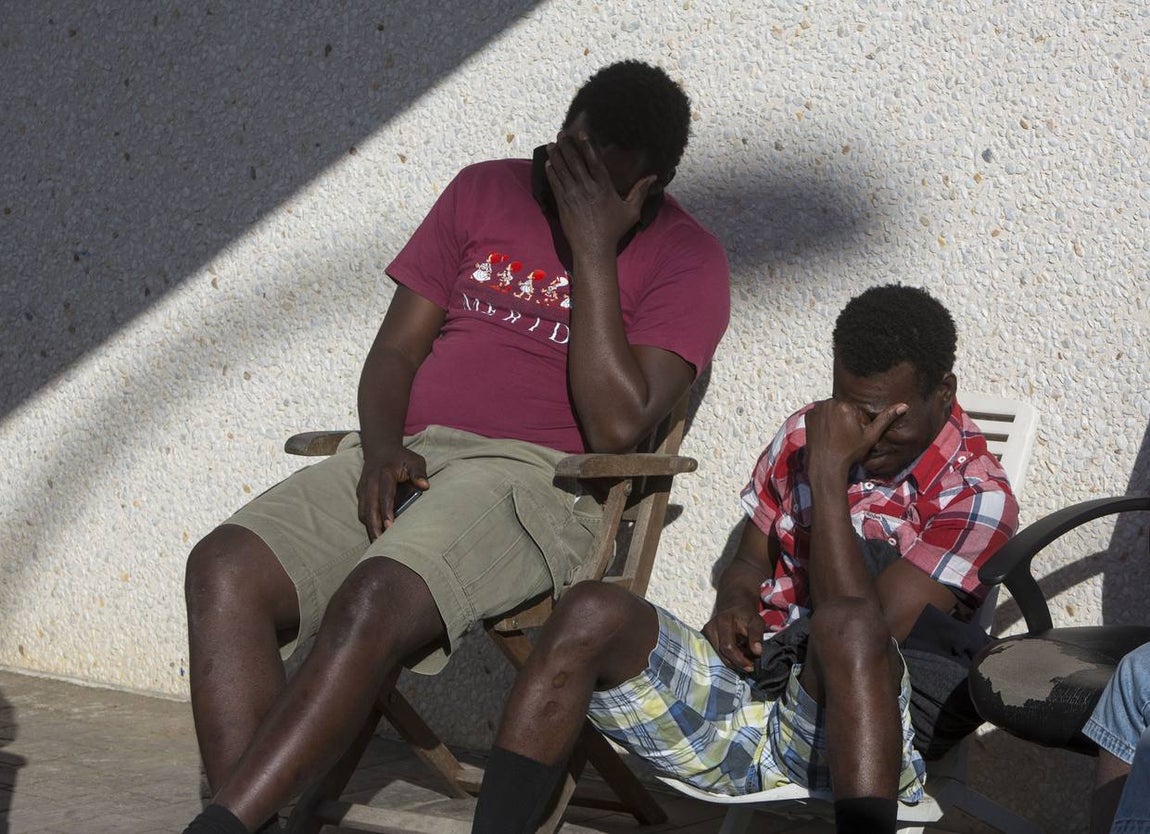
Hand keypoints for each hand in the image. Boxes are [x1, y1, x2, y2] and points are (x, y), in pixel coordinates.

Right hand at [356, 446, 428, 539]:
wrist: (380, 449)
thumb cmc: (401, 457)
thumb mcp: (414, 460)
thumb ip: (419, 472)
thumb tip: (424, 486)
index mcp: (385, 473)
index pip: (384, 494)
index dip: (386, 510)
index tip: (390, 526)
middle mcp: (371, 481)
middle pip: (370, 507)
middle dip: (374, 525)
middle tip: (380, 543)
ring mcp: (363, 488)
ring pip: (363, 511)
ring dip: (369, 527)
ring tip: (377, 544)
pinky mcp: (360, 493)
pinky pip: (362, 511)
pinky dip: (367, 523)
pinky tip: (375, 534)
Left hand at [545, 130, 656, 256]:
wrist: (593, 248)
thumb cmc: (613, 230)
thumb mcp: (631, 211)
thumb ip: (640, 191)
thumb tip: (654, 176)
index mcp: (603, 187)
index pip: (593, 161)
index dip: (587, 145)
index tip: (581, 134)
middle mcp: (587, 188)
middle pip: (574, 161)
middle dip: (567, 146)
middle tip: (561, 134)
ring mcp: (572, 195)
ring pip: (562, 170)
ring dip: (556, 155)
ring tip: (552, 144)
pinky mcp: (563, 204)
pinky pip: (555, 183)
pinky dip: (551, 172)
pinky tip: (548, 163)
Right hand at [702, 602, 763, 672]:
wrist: (734, 610)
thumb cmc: (746, 616)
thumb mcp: (757, 622)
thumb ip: (757, 636)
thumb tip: (757, 652)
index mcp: (723, 621)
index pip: (728, 646)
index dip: (739, 659)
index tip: (751, 666)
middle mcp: (710, 627)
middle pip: (721, 653)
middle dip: (736, 663)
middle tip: (749, 666)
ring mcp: (705, 634)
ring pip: (718, 656)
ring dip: (732, 661)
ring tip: (744, 659)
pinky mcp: (704, 639)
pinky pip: (715, 654)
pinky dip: (726, 658)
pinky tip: (735, 656)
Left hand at [804, 398, 906, 481]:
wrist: (826, 465)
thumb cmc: (850, 452)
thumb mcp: (871, 436)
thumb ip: (886, 419)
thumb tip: (904, 406)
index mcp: (844, 405)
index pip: (856, 410)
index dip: (858, 424)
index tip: (854, 437)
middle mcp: (828, 403)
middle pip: (843, 409)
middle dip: (846, 420)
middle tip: (844, 438)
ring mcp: (816, 409)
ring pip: (832, 411)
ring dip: (835, 420)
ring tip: (836, 437)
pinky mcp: (808, 416)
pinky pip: (821, 414)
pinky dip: (824, 421)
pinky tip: (827, 434)